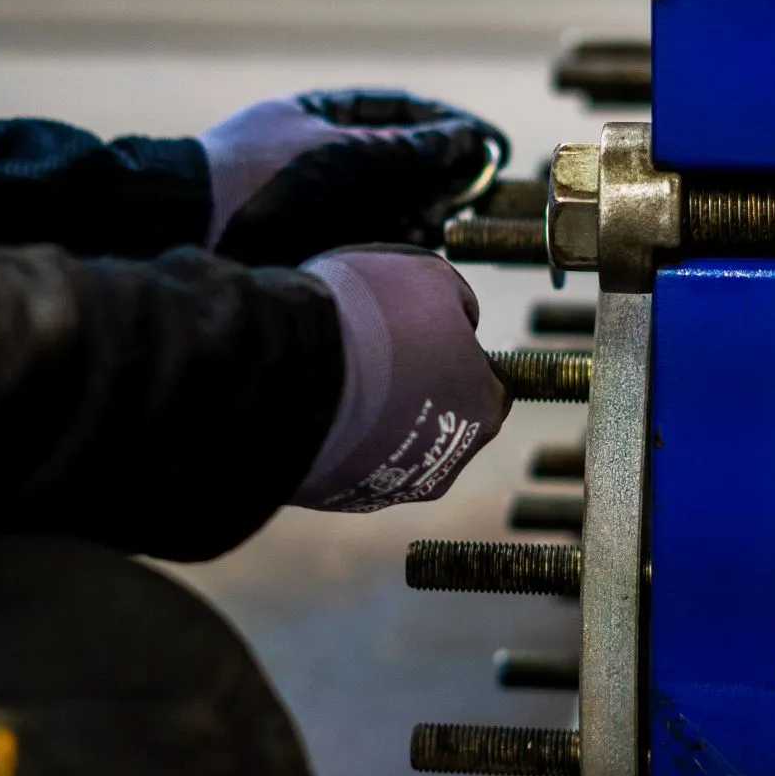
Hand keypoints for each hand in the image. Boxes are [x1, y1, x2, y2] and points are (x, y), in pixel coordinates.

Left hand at [201, 91, 508, 266]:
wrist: (190, 230)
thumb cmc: (267, 178)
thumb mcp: (352, 155)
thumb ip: (413, 147)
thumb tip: (467, 139)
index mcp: (319, 116)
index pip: (397, 110)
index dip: (448, 124)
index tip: (490, 145)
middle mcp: (313, 155)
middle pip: (392, 159)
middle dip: (438, 175)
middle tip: (479, 193)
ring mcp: (304, 201)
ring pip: (378, 202)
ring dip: (418, 212)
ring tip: (452, 224)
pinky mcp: (300, 243)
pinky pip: (357, 237)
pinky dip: (390, 241)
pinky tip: (415, 251)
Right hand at [291, 247, 510, 511]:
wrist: (287, 371)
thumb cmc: (368, 318)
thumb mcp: (430, 277)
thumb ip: (457, 302)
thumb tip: (460, 319)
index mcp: (483, 408)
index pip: (487, 382)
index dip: (457, 352)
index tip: (423, 331)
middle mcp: (447, 460)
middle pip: (441, 420)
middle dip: (417, 389)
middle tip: (378, 352)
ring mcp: (393, 487)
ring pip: (394, 446)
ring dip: (377, 417)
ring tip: (341, 376)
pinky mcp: (344, 499)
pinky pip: (350, 464)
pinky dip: (341, 438)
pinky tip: (319, 405)